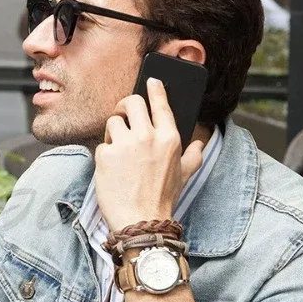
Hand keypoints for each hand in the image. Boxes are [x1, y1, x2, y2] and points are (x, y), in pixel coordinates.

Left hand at [94, 77, 203, 232]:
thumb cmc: (162, 199)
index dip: (154, 89)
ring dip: (114, 131)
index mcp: (169, 138)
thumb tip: (201, 142)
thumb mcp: (185, 175)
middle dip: (125, 105)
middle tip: (123, 113)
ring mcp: (124, 145)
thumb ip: (194, 155)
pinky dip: (105, 153)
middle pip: (131, 102)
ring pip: (113, 121)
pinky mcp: (105, 155)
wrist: (140, 220)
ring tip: (118, 148)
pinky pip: (102, 144)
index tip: (150, 81)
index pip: (160, 103)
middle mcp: (147, 137)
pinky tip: (111, 167)